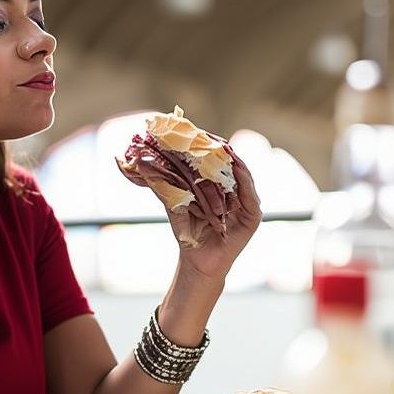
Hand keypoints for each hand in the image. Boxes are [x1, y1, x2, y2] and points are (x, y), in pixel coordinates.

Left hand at [166, 138, 261, 283]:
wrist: (197, 261)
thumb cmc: (187, 232)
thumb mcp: (174, 203)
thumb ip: (163, 183)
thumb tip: (140, 161)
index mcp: (219, 186)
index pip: (216, 160)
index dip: (207, 146)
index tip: (195, 132)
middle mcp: (235, 191)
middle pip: (230, 164)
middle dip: (220, 149)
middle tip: (207, 136)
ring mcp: (246, 203)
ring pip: (242, 175)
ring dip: (234, 161)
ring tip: (223, 147)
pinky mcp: (253, 217)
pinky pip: (250, 196)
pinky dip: (244, 181)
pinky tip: (236, 168)